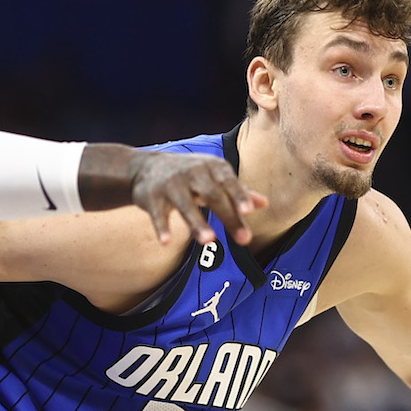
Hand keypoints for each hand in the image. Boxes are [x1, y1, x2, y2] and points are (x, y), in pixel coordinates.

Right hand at [128, 150, 266, 246]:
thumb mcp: (214, 178)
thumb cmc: (189, 176)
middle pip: (212, 195)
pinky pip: (157, 214)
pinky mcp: (151, 197)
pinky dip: (161, 227)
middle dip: (228, 216)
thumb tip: (264, 203)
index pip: (229, 182)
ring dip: (196, 223)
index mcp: (212, 168)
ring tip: (209, 241)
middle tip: (244, 241)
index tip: (248, 211)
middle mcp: (192, 173)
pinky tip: (166, 242)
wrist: (146, 168)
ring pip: (185, 204)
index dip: (238, 196)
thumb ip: (238, 191)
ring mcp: (170, 184)